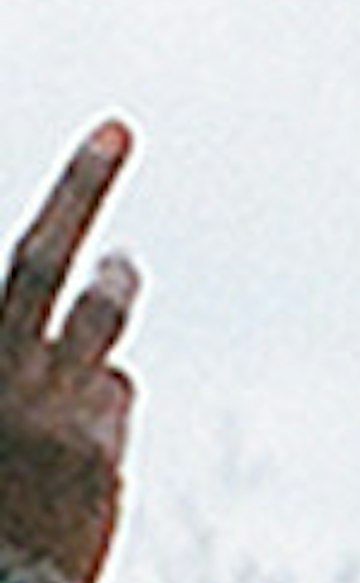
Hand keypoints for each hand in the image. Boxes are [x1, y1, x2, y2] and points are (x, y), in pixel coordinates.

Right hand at [0, 122, 138, 582]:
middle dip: (79, 184)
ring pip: (99, 317)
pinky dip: (101, 395)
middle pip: (37, 258)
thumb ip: (27, 363)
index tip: (95, 139)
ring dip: (114, 279)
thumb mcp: (1, 426)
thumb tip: (104, 349)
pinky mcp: (95, 454)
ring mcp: (42, 412)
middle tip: (119, 128)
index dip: (57, 203)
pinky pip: (112, 392)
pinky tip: (79, 440)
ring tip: (124, 259)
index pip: (17, 271)